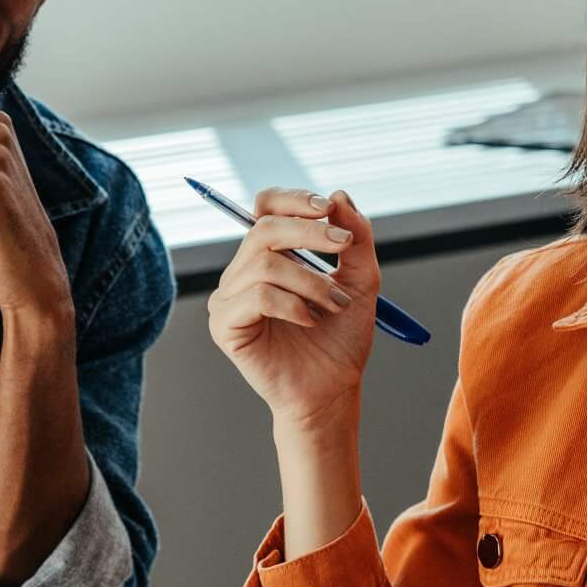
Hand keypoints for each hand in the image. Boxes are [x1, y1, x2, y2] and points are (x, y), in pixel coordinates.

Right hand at [206, 188, 378, 430]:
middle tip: (343, 247)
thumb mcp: (362, 280)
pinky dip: (292, 305)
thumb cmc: (341, 339)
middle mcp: (243, 272)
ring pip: (264, 264)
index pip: (266, 208)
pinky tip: (311, 321)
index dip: (294, 200)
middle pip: (264, 229)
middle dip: (309, 233)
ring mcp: (229, 298)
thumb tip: (338, 196)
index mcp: (270, 256)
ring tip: (334, 304)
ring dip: (310, 281)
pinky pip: (256, 296)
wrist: (333, 389)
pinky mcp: (224, 326)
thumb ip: (356, 237)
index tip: (329, 208)